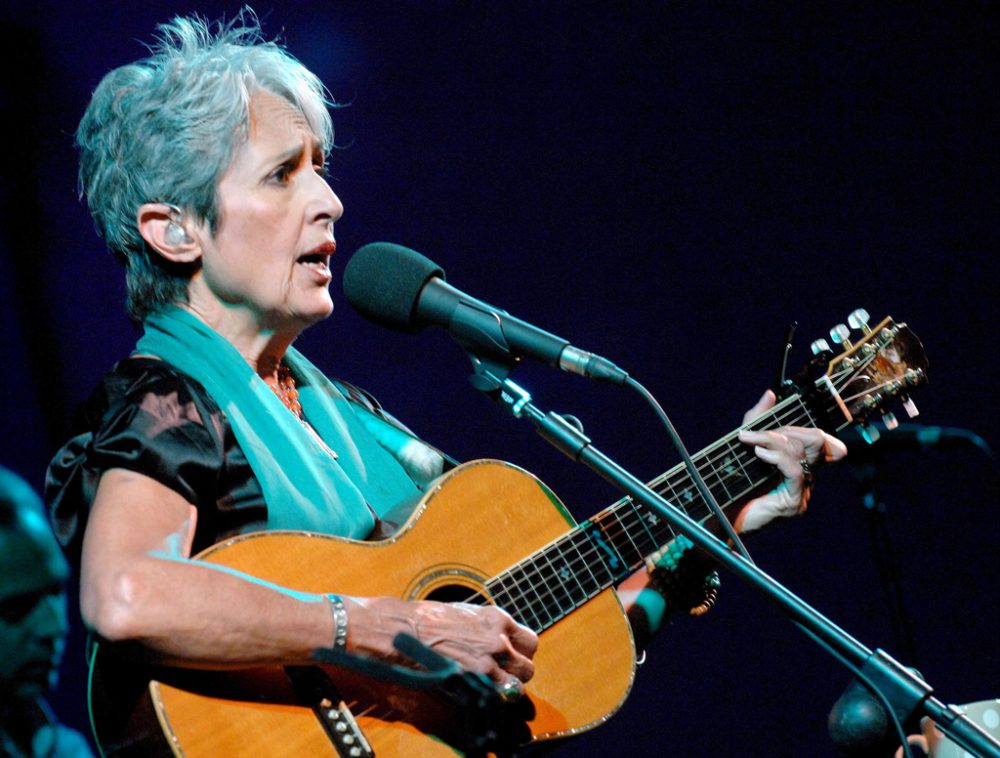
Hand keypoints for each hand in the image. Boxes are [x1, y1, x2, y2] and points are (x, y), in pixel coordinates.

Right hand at [346, 597, 537, 690]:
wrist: (401, 631)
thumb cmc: (426, 619)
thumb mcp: (464, 613)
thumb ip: (485, 627)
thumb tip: (496, 638)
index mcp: (497, 619)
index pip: (530, 641)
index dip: (522, 653)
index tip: (512, 657)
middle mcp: (499, 639)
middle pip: (528, 667)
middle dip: (517, 673)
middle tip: (502, 676)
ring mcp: (488, 662)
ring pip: (517, 686)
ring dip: (506, 689)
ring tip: (489, 687)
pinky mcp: (473, 681)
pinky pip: (496, 697)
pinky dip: (491, 699)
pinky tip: (477, 693)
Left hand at [734, 390, 846, 532]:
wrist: (718, 517)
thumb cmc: (730, 484)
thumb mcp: (743, 444)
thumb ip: (757, 419)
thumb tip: (771, 394)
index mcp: (798, 464)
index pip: (818, 440)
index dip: (803, 426)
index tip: (773, 426)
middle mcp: (806, 478)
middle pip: (814, 441)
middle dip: (783, 431)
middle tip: (753, 435)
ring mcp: (802, 492)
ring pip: (801, 452)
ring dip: (772, 440)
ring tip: (750, 442)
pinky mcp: (794, 503)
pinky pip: (794, 470)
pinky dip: (776, 456)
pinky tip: (759, 454)